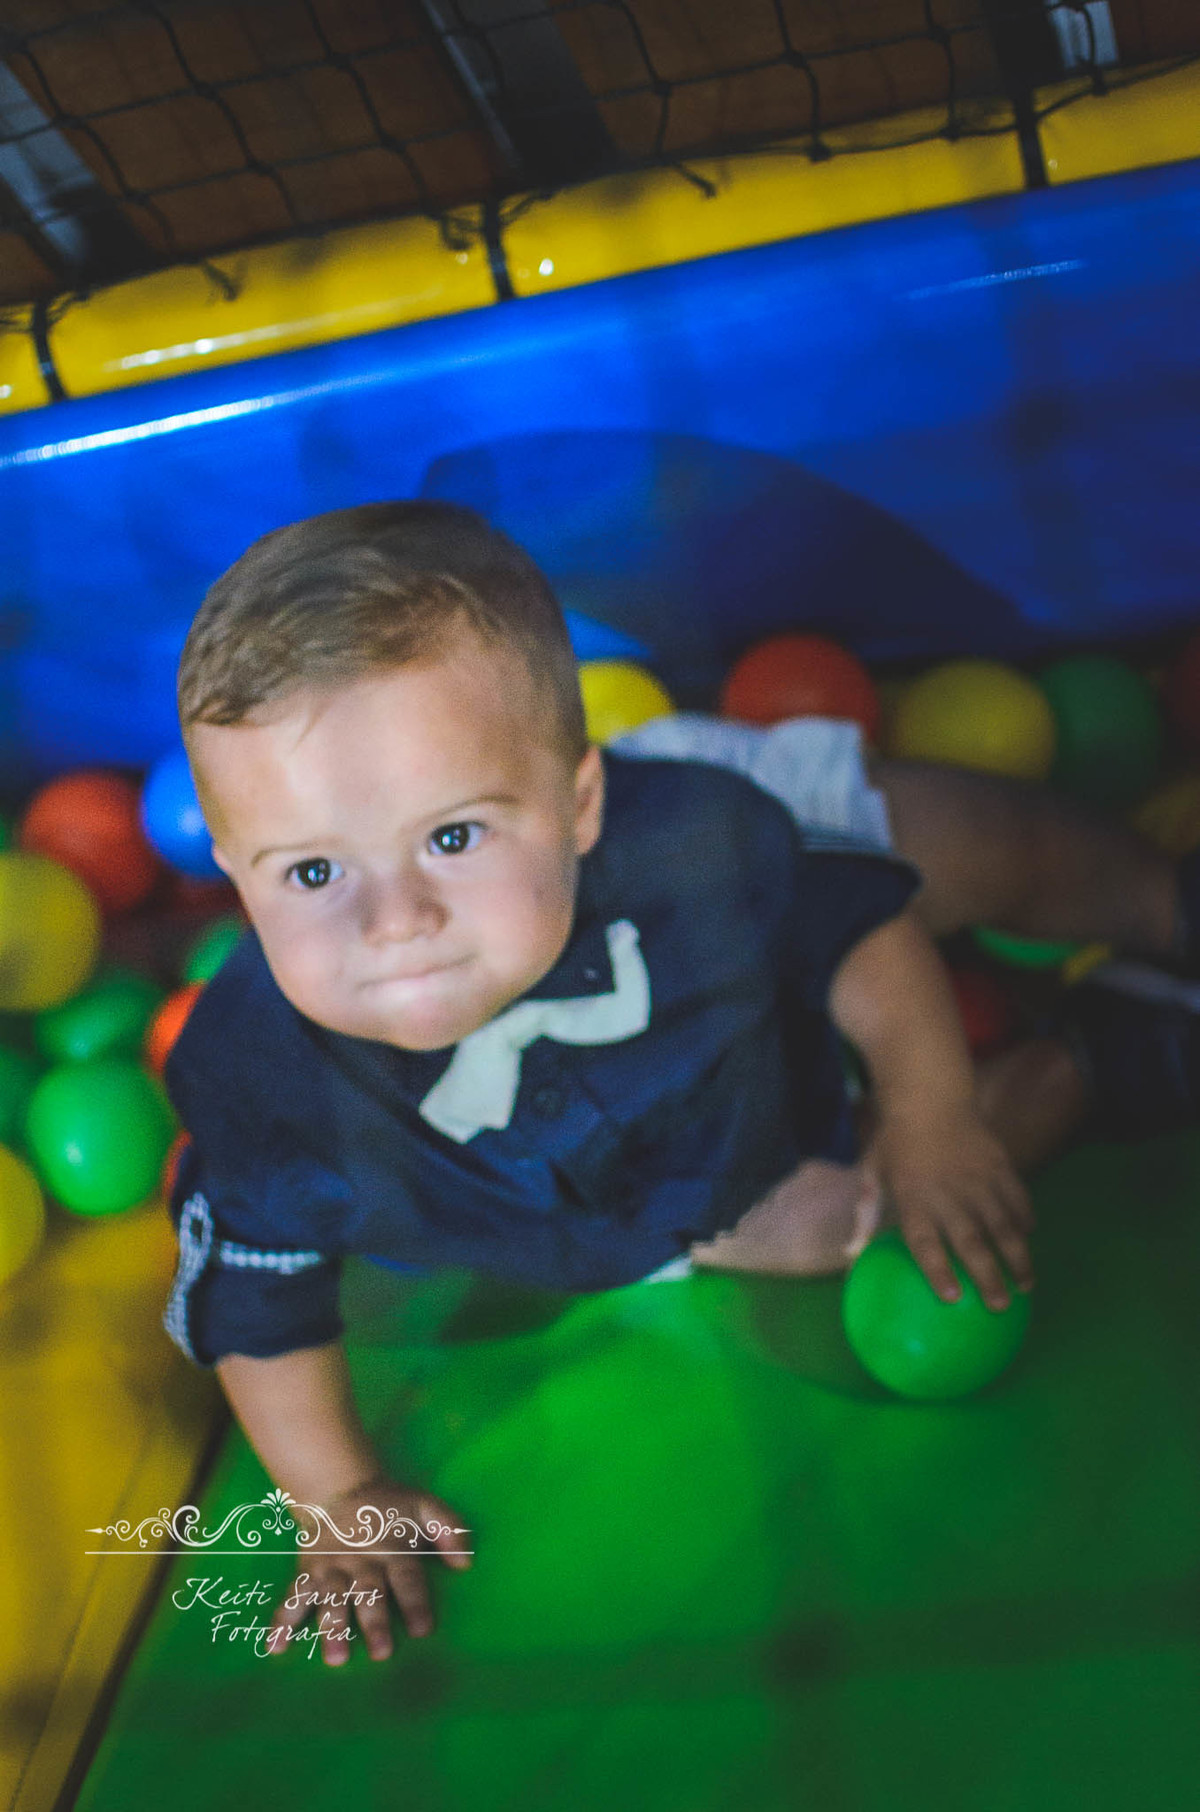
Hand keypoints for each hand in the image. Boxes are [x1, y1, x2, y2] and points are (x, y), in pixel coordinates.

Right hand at [265, 1475, 471, 1664]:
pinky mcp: (307, 1573)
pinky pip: (293, 1597)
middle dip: (374, 1622)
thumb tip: (465, 1562)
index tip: (422, 1630)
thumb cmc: (390, 1508)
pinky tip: (275, 1647)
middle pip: (369, 1593)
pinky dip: (282, 1621)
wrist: (341, 1488)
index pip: (407, 1578)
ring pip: (331, 1599)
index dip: (415, 1602)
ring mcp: (331, 1569)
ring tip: (336, 1657)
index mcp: (393, 1549)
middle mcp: (361, 1562)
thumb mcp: (425, 1506)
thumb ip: (450, 1528)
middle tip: (381, 1652)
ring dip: (333, 1627)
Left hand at [861, 1103, 1034, 1310]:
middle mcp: (948, 1194)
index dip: (939, 1271)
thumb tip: (850, 1255)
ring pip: (1003, 1226)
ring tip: (1026, 1286)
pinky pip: (1018, 1199)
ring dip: (1017, 1258)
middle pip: (971, 1242)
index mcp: (913, 1199)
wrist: (929, 1096)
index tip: (952, 1298)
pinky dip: (1025, 1220)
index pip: (925, 1242)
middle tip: (1000, 1306)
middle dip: (988, 1277)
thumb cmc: (896, 1142)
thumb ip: (866, 1215)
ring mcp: (978, 1181)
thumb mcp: (873, 1173)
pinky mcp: (1000, 1166)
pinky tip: (1028, 1237)